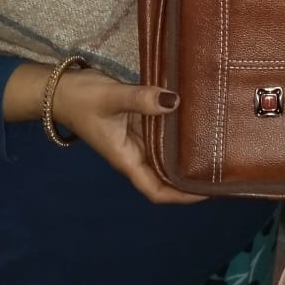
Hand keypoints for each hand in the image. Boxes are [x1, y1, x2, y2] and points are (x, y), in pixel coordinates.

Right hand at [3, 62, 204, 205]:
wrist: (60, 88)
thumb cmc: (81, 100)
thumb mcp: (111, 99)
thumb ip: (140, 99)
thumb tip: (174, 101)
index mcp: (127, 159)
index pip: (157, 190)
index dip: (182, 196)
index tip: (209, 191)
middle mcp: (135, 152)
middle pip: (167, 174)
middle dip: (192, 175)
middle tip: (224, 166)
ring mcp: (138, 136)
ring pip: (167, 151)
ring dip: (188, 151)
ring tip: (219, 144)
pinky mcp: (139, 119)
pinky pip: (163, 128)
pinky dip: (179, 127)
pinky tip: (198, 117)